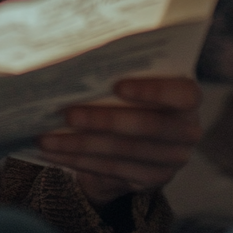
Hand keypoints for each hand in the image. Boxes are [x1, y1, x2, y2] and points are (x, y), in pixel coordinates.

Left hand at [35, 77, 201, 207]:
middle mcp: (186, 132)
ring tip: (46, 136)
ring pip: (122, 153)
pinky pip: (110, 171)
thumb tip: (73, 54)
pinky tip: (52, 151)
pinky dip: (77, 161)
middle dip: (103, 121)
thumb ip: (118, 68)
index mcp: (187, 97)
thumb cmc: (130, 88)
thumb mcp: (134, 75)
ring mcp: (170, 160)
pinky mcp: (149, 179)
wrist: (139, 130)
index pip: (182, 95)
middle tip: (67, 113)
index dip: (153, 91)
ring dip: (79, 145)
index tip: (117, 85)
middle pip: (147, 128)